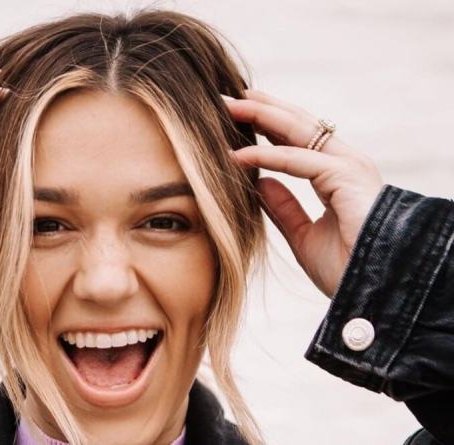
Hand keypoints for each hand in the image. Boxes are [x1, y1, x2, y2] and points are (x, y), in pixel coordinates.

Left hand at [224, 90, 383, 296]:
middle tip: (225, 98)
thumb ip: (284, 208)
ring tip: (226, 108)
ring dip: (260, 117)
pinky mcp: (346, 177)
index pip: (299, 139)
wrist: (374, 291)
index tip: (238, 114)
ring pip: (299, 130)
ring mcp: (349, 167)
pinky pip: (297, 159)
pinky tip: (237, 155)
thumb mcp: (304, 236)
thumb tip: (261, 182)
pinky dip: (265, 155)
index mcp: (338, 176)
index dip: (268, 124)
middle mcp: (346, 164)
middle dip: (261, 109)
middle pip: (298, 124)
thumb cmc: (346, 269)